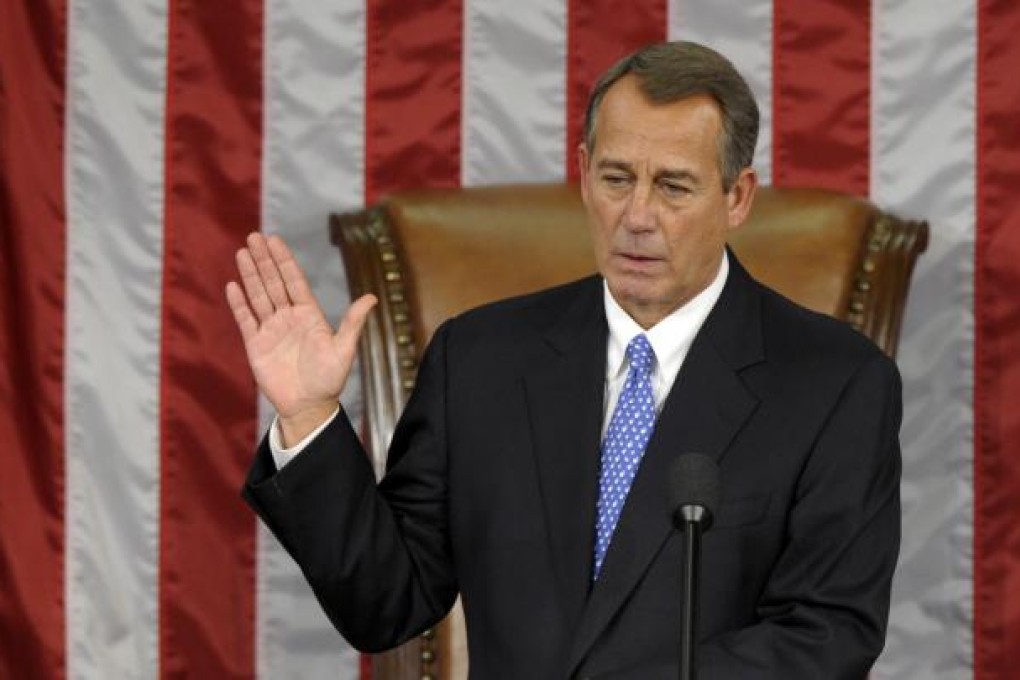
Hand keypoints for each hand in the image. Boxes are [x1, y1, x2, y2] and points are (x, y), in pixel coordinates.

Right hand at [226, 233, 376, 445]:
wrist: (309, 406)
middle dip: (264, 260)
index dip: (284, 260)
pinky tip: (233, 285)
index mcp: (309, 315)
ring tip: (243, 252)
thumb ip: (353, 323)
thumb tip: (372, 298)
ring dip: (250, 275)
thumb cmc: (330, 379)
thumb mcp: (344, 350)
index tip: (275, 240)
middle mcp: (289, 318)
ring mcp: (271, 330)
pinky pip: (246, 320)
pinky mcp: (256, 345)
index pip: (294, 281)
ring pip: (258, 296)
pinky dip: (239, 303)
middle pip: (274, 283)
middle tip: (255, 236)